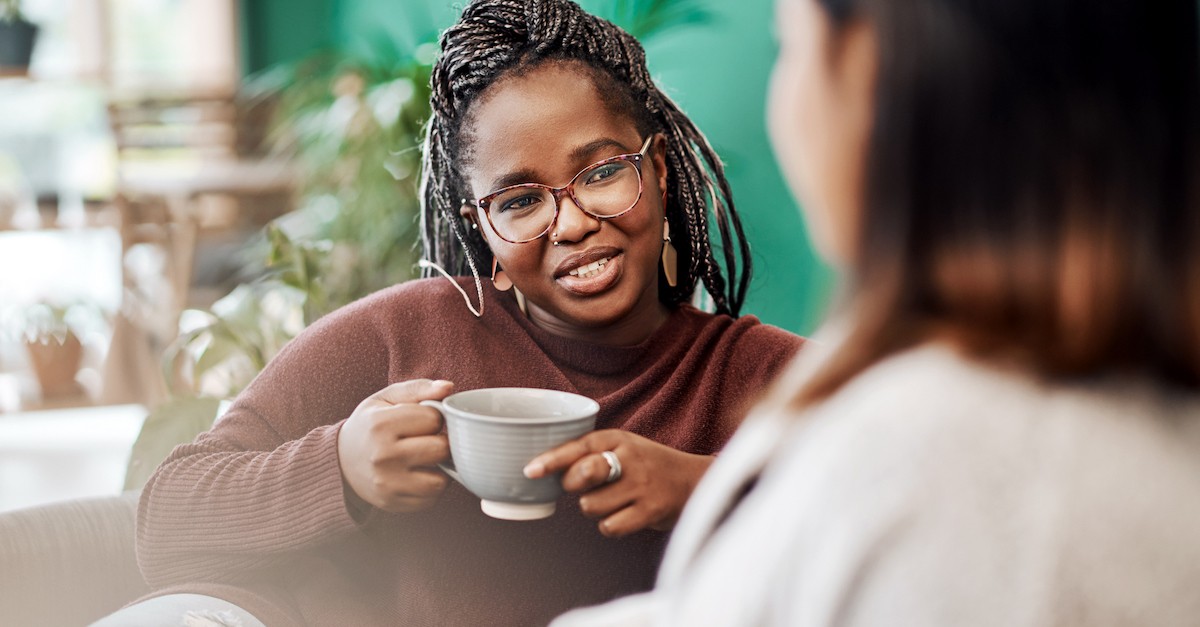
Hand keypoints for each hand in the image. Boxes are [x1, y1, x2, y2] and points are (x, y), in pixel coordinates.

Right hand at [337, 379, 453, 512]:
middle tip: (426, 440)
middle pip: (441, 449)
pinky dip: (430, 488)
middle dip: (440, 442)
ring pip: (440, 480)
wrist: (340, 461)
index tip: (420, 421)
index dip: (432, 418)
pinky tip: (417, 475)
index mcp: (380, 424)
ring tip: (426, 460)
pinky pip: (430, 500)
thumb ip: (418, 388)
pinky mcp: (391, 503)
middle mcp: (382, 456)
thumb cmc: (370, 424)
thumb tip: (448, 387)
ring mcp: (386, 483)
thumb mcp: (386, 399)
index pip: (434, 419)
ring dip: (440, 469)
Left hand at [523, 430, 713, 536]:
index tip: (530, 471)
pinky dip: (609, 526)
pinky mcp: (649, 511)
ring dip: (593, 508)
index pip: (579, 446)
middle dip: (573, 485)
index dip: (552, 460)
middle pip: (584, 474)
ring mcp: (641, 485)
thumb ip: (591, 455)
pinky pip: (609, 527)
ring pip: (591, 506)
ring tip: (611, 501)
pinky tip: (622, 516)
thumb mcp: (623, 447)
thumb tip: (547, 472)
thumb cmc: (649, 466)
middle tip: (583, 486)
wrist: (695, 481)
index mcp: (618, 439)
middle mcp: (630, 459)